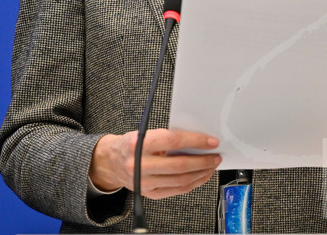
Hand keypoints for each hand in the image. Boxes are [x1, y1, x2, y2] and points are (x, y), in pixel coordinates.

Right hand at [89, 129, 220, 198]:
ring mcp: (145, 182)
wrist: (111, 162)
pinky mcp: (150, 193)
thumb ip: (167, 137)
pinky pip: (177, 190)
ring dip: (201, 173)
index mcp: (137, 144)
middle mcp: (139, 165)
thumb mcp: (144, 133)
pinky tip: (200, 176)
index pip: (173, 141)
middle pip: (179, 165)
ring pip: (181, 180)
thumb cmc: (131, 145)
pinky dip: (193, 183)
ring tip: (211, 165)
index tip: (211, 141)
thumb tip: (196, 141)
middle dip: (202, 161)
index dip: (195, 141)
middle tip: (215, 156)